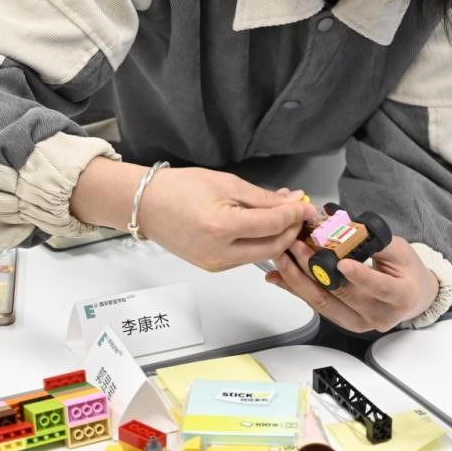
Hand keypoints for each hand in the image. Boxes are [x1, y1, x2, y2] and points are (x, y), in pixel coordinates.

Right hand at [137, 168, 316, 271]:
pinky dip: (261, 241)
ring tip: (282, 213)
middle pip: (274, 246)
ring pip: (263, 254)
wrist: (147, 205)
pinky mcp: (214, 267)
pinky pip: (247, 256)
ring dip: (278, 236)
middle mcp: (220, 253)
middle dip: (292, 229)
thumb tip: (292, 202)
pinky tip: (263, 224)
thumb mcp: (227, 183)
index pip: (273, 225)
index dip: (295, 214)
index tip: (305, 203)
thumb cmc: (179, 188)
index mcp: (222, 227)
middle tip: (299, 211)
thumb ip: (262, 198)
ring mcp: (216, 264)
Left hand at [266, 236, 438, 332]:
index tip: (342, 262)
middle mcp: (379, 315)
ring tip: (283, 258)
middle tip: (296, 246)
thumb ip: (373, 241)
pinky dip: (297, 288)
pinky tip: (280, 275)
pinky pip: (317, 305)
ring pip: (323, 303)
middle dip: (315, 268)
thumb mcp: (399, 249)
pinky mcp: (342, 321)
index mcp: (401, 295)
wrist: (411, 296)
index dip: (360, 276)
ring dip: (298, 279)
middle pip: (342, 294)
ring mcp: (359, 322)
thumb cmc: (406, 271)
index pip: (380, 287)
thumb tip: (345, 226)